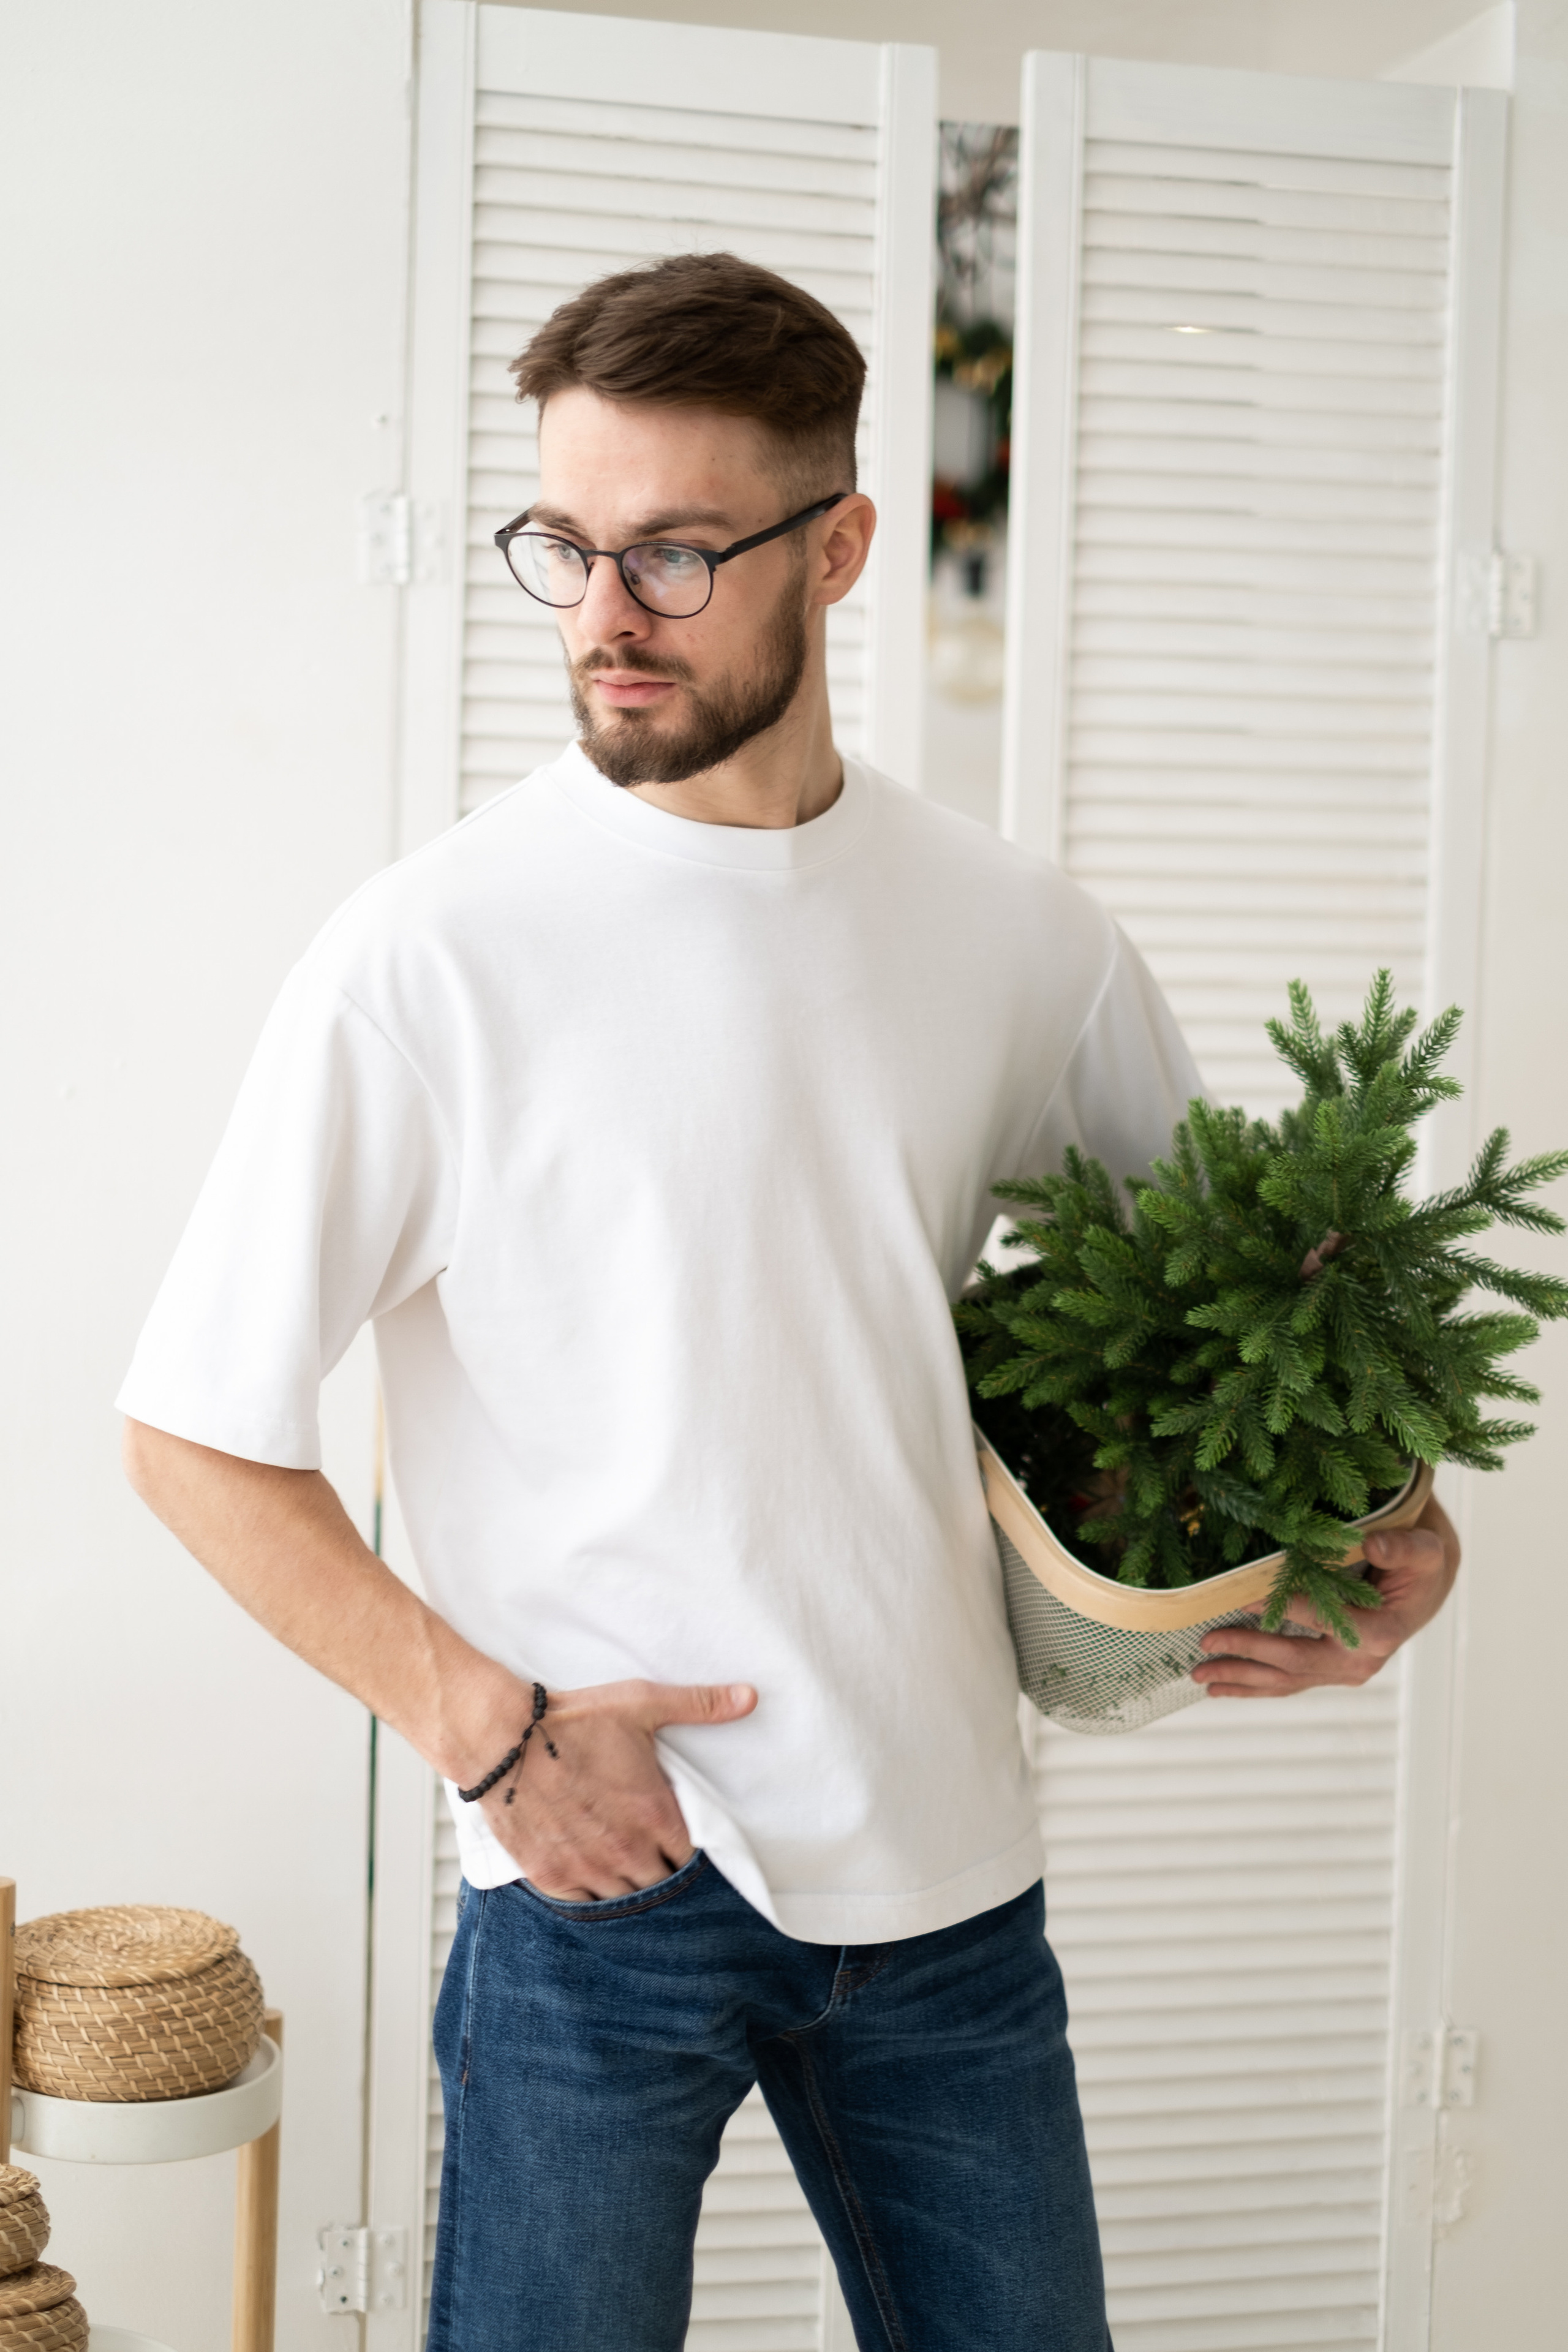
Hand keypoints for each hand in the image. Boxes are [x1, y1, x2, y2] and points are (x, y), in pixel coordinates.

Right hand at [474, 1677, 756, 1899]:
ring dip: (629, 1889)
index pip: (691, 1860)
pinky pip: (584, 1906)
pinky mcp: (551, 1875)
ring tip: (625, 1870)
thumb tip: (750, 1696)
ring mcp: (587, 1868)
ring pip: (624, 1903)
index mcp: (654, 1815)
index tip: (681, 1844)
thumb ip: (700, 1704)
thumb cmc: (574, 1720)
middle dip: (661, 1874)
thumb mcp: (641, 1704)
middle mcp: (626, 1851)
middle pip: (661, 1887)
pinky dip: (592, 1897)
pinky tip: (593, 1879)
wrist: (502, 1739)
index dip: (690, 1855)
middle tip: (653, 1857)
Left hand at [1191, 1496, 1459, 1698]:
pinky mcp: (1330, 1671)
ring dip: (1241, 1678)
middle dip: (1247, 1653)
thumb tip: (1374, 1543)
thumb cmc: (1420, 1564)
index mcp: (1380, 1633)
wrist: (1425, 1588)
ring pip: (1286, 1680)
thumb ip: (1401, 1547)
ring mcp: (1343, 1671)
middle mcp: (1360, 1662)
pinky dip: (1253, 1685)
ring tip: (1200, 1675)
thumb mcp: (1423, 1550)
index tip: (1241, 1597)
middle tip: (1206, 1641)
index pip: (1321, 1621)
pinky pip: (1288, 1681)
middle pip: (1295, 1662)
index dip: (1281, 1608)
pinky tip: (1222, 1687)